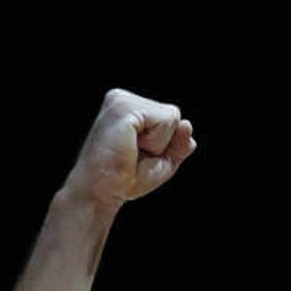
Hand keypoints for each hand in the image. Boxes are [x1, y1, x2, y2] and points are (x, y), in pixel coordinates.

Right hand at [64, 88, 196, 210]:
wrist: (102, 192)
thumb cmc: (127, 178)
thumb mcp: (163, 161)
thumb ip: (179, 144)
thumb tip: (187, 125)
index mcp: (129, 107)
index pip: (171, 117)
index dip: (166, 143)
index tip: (140, 154)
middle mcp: (123, 98)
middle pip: (174, 114)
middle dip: (164, 142)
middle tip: (135, 155)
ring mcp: (121, 100)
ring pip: (172, 117)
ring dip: (159, 143)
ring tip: (131, 151)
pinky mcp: (123, 108)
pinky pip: (165, 121)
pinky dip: (156, 142)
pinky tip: (131, 147)